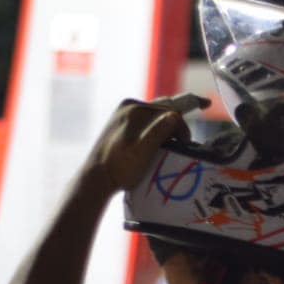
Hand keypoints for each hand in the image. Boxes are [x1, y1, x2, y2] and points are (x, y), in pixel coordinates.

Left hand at [84, 94, 206, 192]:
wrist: (97, 177)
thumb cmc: (120, 167)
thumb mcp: (142, 151)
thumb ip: (158, 132)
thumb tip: (174, 117)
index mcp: (134, 109)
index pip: (170, 111)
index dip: (182, 128)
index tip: (186, 145)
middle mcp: (129, 106)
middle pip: (163, 111)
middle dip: (176, 126)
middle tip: (183, 145)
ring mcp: (124, 113)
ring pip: (156, 117)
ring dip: (167, 129)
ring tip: (172, 145)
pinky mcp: (122, 122)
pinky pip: (147, 122)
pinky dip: (157, 130)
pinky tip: (158, 144)